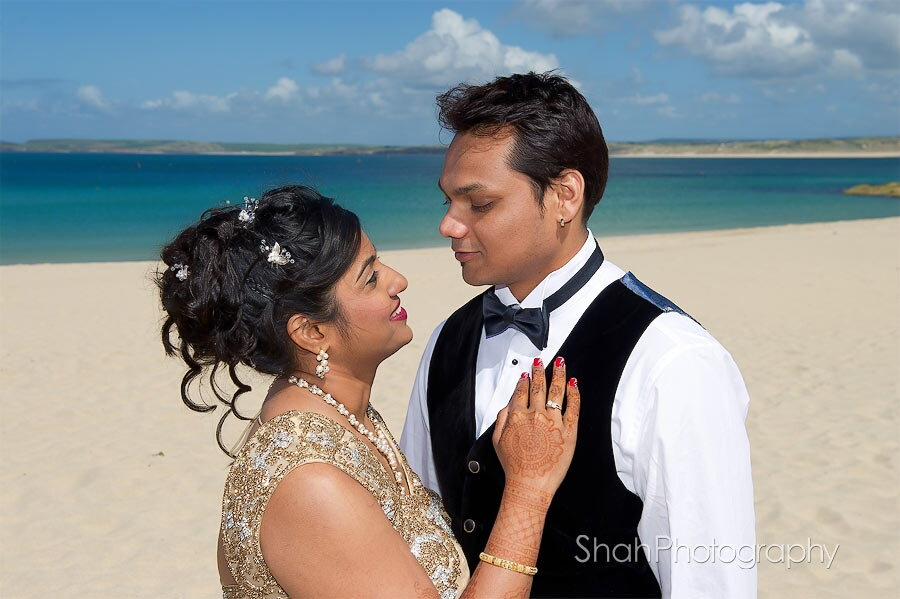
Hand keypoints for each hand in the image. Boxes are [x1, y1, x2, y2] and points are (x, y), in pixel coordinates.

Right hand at [492, 357, 579, 496]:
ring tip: (560, 362)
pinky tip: (574, 383)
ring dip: (558, 374)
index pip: (521, 391)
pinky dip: (574, 392)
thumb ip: (501, 418)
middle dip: (540, 370)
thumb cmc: (514, 466)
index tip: (526, 373)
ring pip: (557, 391)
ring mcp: (553, 421)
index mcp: (516, 416)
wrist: (529, 485)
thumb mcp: (497, 441)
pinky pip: (574, 406)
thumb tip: (509, 403)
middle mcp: (535, 415)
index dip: (524, 379)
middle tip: (541, 361)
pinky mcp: (569, 430)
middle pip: (538, 386)